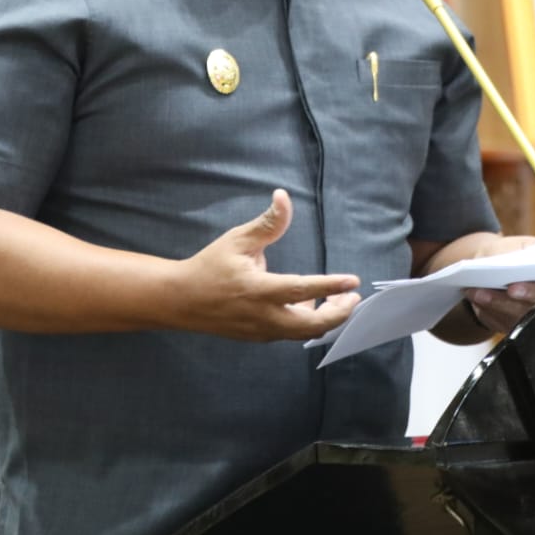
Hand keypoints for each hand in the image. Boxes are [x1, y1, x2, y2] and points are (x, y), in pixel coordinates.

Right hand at [176, 189, 360, 341]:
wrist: (181, 300)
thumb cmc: (210, 266)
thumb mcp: (237, 239)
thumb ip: (267, 223)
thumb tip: (283, 197)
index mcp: (259, 290)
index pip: (303, 290)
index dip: (331, 286)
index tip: (353, 282)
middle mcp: (263, 316)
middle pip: (311, 326)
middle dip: (338, 314)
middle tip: (351, 297)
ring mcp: (261, 331)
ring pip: (303, 334)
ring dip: (324, 320)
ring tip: (333, 300)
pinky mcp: (258, 337)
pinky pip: (290, 334)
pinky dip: (306, 324)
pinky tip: (307, 306)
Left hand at [462, 234, 534, 334]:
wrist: (491, 276)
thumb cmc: (502, 256)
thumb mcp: (503, 246)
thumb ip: (507, 252)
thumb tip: (503, 264)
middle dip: (530, 292)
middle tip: (511, 288)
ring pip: (529, 314)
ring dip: (502, 304)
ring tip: (478, 293)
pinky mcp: (524, 328)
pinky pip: (511, 325)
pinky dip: (492, 313)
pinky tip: (477, 301)